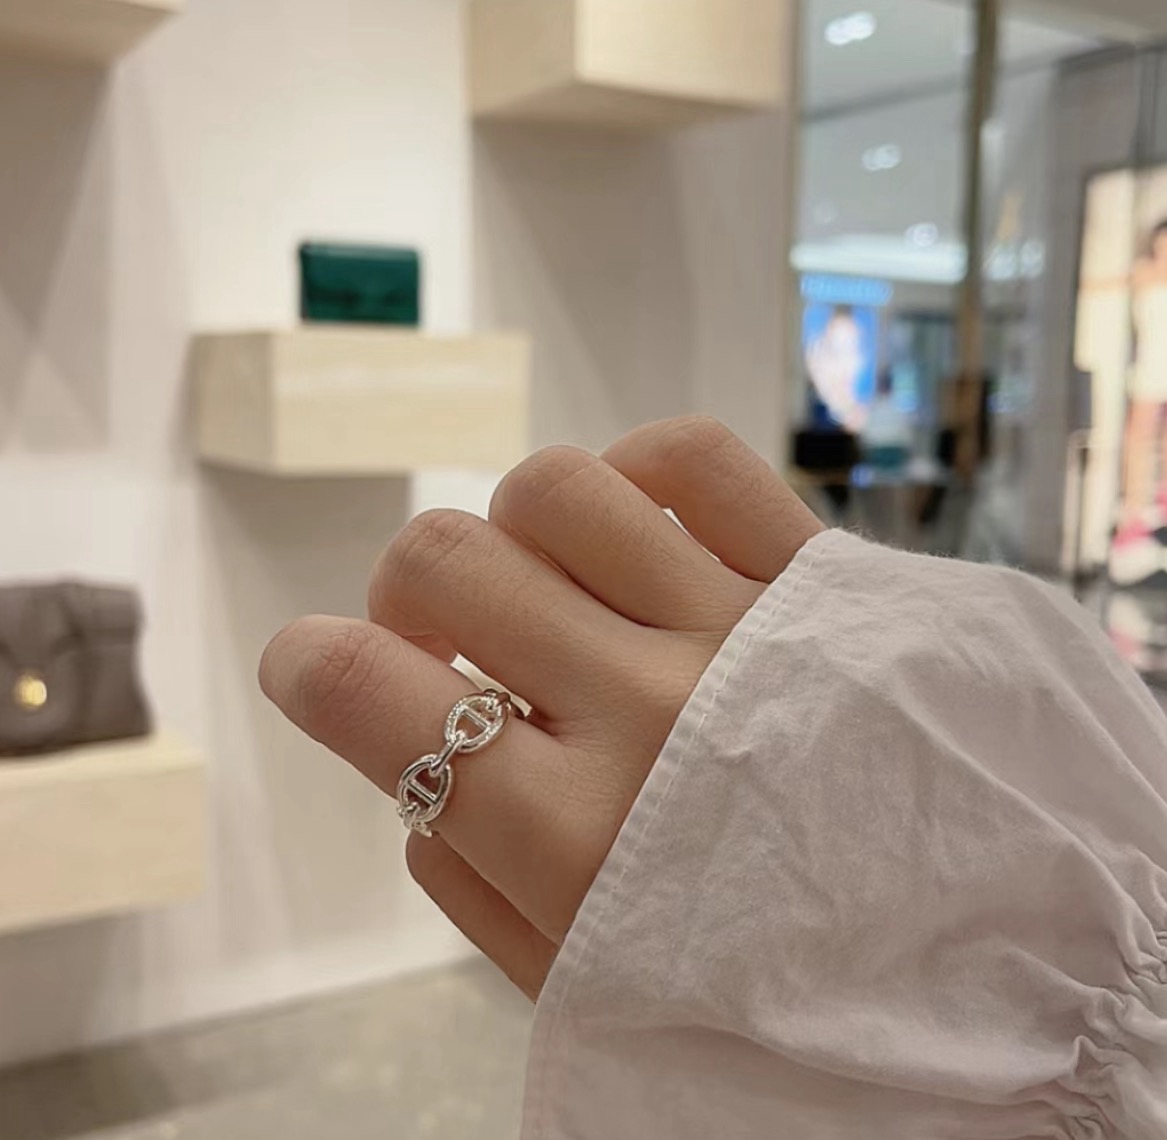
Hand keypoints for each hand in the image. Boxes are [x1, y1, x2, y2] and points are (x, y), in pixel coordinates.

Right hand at [259, 417, 823, 998]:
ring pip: (555, 488)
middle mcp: (651, 713)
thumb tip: (405, 757)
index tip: (312, 666)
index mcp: (576, 841)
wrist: (1001, 959)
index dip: (304, 664)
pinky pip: (691, 457)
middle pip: (447, 560)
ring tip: (555, 593)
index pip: (371, 696)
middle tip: (450, 644)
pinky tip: (637, 540)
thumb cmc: (773, 991)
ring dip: (517, 534)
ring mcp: (743, 629)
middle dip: (405, 594)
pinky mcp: (825, 578)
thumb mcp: (589, 989)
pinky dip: (632, 477)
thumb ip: (468, 879)